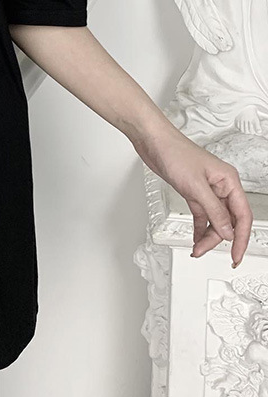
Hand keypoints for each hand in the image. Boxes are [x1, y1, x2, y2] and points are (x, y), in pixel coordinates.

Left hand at [134, 124, 252, 266]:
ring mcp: (206, 189)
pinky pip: (201, 213)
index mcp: (229, 181)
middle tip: (204, 251)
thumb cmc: (174, 152)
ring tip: (197, 248)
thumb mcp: (195, 186)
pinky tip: (195, 237)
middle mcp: (221, 186)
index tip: (236, 255)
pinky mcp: (192, 190)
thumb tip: (228, 232)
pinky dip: (199, 226)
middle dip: (217, 238)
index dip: (241, 238)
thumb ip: (214, 211)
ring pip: (213, 219)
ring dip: (206, 235)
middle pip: (227, 220)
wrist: (153, 141)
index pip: (243, 216)